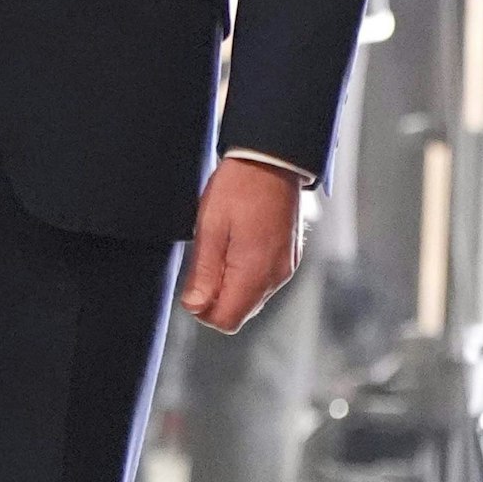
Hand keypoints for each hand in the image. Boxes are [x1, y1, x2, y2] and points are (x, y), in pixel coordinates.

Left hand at [180, 156, 303, 333]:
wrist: (272, 160)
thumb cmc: (239, 188)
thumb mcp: (210, 228)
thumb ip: (204, 272)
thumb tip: (195, 307)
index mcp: (255, 271)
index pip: (227, 321)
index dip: (203, 310)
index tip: (194, 285)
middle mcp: (276, 275)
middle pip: (240, 312)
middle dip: (217, 297)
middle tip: (205, 260)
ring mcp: (285, 267)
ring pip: (252, 298)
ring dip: (231, 284)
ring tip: (222, 247)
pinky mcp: (289, 257)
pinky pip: (264, 281)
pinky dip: (246, 273)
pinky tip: (237, 244)